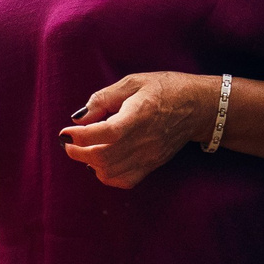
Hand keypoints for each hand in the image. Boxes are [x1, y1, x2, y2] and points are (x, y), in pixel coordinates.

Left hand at [61, 72, 217, 188]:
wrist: (198, 107)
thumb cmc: (164, 89)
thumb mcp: (132, 82)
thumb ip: (103, 99)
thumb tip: (79, 118)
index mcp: (140, 114)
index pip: (107, 133)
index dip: (81, 136)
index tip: (65, 132)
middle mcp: (145, 139)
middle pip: (104, 157)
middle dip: (78, 152)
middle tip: (68, 143)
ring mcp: (149, 156)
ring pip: (111, 172)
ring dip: (90, 164)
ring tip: (83, 150)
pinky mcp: (152, 165)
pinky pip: (124, 181)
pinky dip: (106, 176)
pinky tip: (100, 162)